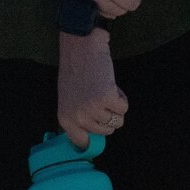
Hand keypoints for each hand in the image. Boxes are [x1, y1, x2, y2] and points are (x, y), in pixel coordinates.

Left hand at [57, 31, 127, 148]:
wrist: (81, 46)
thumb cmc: (76, 70)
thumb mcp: (69, 98)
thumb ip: (78, 117)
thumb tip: (90, 137)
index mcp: (65, 119)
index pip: (82, 143)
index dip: (94, 134)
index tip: (97, 128)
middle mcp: (78, 117)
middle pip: (106, 131)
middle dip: (107, 115)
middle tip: (97, 95)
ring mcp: (92, 109)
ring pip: (117, 121)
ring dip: (115, 106)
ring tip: (103, 88)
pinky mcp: (107, 99)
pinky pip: (124, 109)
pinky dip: (122, 97)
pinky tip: (110, 85)